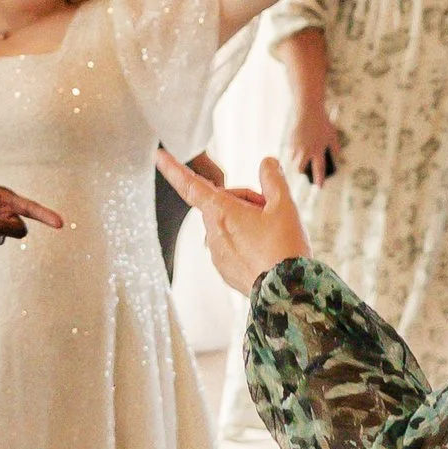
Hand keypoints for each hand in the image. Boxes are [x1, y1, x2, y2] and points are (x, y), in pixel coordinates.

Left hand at [158, 150, 307, 293]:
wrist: (289, 292)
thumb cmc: (285, 247)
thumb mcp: (284, 205)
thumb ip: (272, 179)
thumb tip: (266, 163)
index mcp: (222, 213)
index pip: (191, 185)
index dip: (174, 168)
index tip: (158, 155)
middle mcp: (213, 234)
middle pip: (222, 203)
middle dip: (244, 199)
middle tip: (271, 208)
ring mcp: (218, 255)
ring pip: (228, 225)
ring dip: (246, 221)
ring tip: (273, 231)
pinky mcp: (226, 271)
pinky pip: (232, 247)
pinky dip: (246, 241)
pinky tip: (268, 249)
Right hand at [287, 100, 344, 185]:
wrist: (308, 110)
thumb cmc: (323, 123)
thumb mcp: (332, 136)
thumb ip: (335, 149)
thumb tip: (336, 159)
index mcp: (318, 150)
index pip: (319, 169)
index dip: (319, 180)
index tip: (319, 187)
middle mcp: (306, 150)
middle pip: (300, 169)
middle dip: (302, 172)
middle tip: (306, 171)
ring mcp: (296, 146)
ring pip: (294, 161)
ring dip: (298, 161)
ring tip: (302, 157)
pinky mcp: (290, 140)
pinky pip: (291, 151)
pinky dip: (294, 151)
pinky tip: (299, 145)